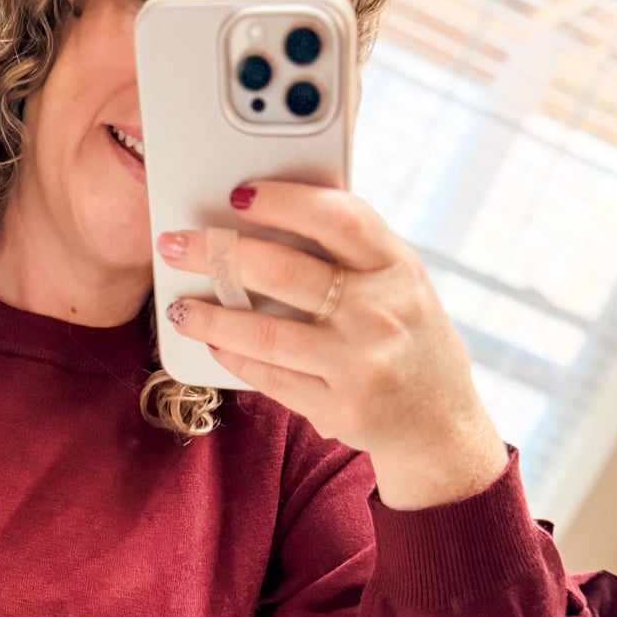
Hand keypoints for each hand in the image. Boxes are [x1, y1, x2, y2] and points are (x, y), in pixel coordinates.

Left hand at [160, 183, 508, 504]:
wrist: (439, 423)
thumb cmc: (406, 338)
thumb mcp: (400, 283)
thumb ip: (353, 252)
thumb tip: (274, 214)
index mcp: (397, 266)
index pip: (339, 218)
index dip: (285, 201)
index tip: (239, 193)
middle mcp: (380, 312)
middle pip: (286, 272)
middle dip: (219, 254)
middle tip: (177, 245)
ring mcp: (359, 364)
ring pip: (266, 332)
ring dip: (210, 317)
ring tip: (178, 308)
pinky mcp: (337, 407)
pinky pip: (269, 377)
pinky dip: (234, 356)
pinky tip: (211, 342)